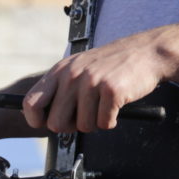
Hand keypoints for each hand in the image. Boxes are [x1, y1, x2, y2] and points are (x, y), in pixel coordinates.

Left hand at [23, 29, 169, 132]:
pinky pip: (104, 124)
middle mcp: (72, 75)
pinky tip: (116, 106)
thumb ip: (59, 88)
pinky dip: (111, 121)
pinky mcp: (112, 91)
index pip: (31, 103)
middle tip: (85, 116)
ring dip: (95, 122)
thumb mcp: (78, 68)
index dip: (36, 120)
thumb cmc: (112, 65)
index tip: (46, 123)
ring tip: (103, 105)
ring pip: (82, 126)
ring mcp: (92, 82)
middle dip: (71, 126)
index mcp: (59, 71)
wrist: (148, 52)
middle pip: (56, 124)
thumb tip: (41, 117)